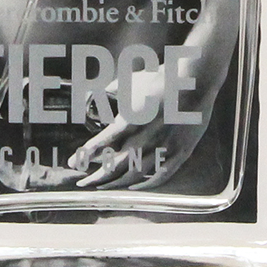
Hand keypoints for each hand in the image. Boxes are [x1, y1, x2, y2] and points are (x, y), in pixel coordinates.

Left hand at [66, 66, 217, 190]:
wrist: (194, 80)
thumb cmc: (161, 79)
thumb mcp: (130, 82)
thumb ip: (111, 92)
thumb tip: (95, 96)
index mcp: (130, 121)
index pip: (101, 144)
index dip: (85, 156)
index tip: (72, 163)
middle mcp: (144, 138)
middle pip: (114, 165)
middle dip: (96, 177)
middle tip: (83, 183)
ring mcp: (163, 148)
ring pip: (134, 175)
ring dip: (116, 184)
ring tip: (103, 188)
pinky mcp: (179, 152)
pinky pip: (161, 176)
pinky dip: (145, 185)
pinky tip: (134, 188)